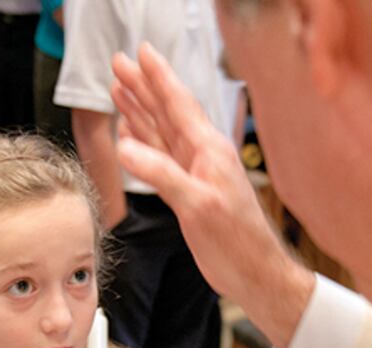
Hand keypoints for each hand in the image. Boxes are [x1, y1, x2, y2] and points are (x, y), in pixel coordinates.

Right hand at [110, 43, 313, 347]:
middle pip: (165, 111)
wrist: (253, 271)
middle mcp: (201, 155)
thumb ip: (162, 175)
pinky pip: (159, 157)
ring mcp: (193, 172)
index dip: (157, 77)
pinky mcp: (186, 190)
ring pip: (160, 131)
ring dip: (139, 110)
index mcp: (208, 151)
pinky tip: (130, 134)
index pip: (177, 104)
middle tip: (118, 63)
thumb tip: (125, 148)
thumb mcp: (197, 206)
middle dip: (141, 86)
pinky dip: (142, 142)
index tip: (140, 52)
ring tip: (119, 88)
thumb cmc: (236, 241)